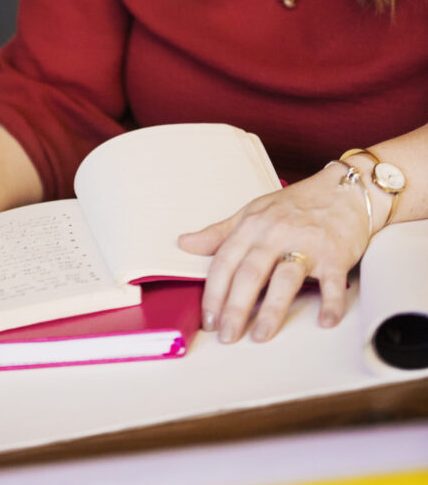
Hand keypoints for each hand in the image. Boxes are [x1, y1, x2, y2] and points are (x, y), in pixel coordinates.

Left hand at [178, 163, 370, 343]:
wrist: (343, 191)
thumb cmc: (296, 205)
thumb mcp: (253, 213)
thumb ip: (220, 232)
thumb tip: (184, 244)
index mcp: (253, 226)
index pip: (225, 261)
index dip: (214, 292)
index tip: (207, 319)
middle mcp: (277, 234)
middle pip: (250, 273)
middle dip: (236, 308)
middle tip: (226, 336)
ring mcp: (307, 244)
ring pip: (285, 279)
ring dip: (272, 310)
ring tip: (260, 336)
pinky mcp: (335, 254)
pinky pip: (332, 281)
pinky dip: (331, 302)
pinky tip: (325, 321)